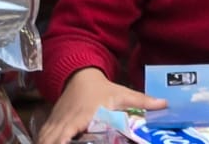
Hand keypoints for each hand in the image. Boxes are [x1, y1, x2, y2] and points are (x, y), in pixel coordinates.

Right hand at [37, 69, 166, 143]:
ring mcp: (59, 118)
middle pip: (54, 137)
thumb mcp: (122, 93)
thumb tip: (165, 105)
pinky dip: (43, 140)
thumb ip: (142, 102)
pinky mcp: (54, 119)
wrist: (80, 72)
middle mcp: (68, 118)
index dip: (62, 141)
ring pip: (46, 135)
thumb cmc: (102, 87)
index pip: (69, 131)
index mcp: (84, 115)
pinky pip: (45, 132)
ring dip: (46, 142)